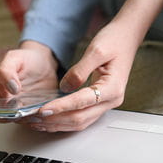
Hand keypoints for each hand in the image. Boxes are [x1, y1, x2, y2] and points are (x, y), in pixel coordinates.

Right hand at [0, 41, 58, 121]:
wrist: (44, 62)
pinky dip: (39, 119)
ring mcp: (21, 109)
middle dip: (13, 117)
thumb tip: (12, 88)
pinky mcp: (34, 111)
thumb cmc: (25, 59)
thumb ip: (7, 71)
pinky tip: (46, 112)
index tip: (7, 107)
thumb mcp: (14, 58)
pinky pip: (34, 120)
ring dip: (28, 120)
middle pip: (4, 119)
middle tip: (24, 110)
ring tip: (38, 111)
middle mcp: (6, 103)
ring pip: (20, 122)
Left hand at [21, 20, 137, 131]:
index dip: (61, 107)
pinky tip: (51, 119)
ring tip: (38, 123)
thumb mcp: (96, 50)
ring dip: (58, 124)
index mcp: (112, 88)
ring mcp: (107, 103)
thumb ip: (79, 70)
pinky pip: (82, 117)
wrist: (127, 37)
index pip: (81, 102)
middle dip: (56, 120)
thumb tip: (64, 88)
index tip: (43, 109)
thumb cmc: (115, 41)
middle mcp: (111, 100)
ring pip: (80, 122)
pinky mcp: (100, 103)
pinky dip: (65, 120)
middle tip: (35, 119)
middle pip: (80, 118)